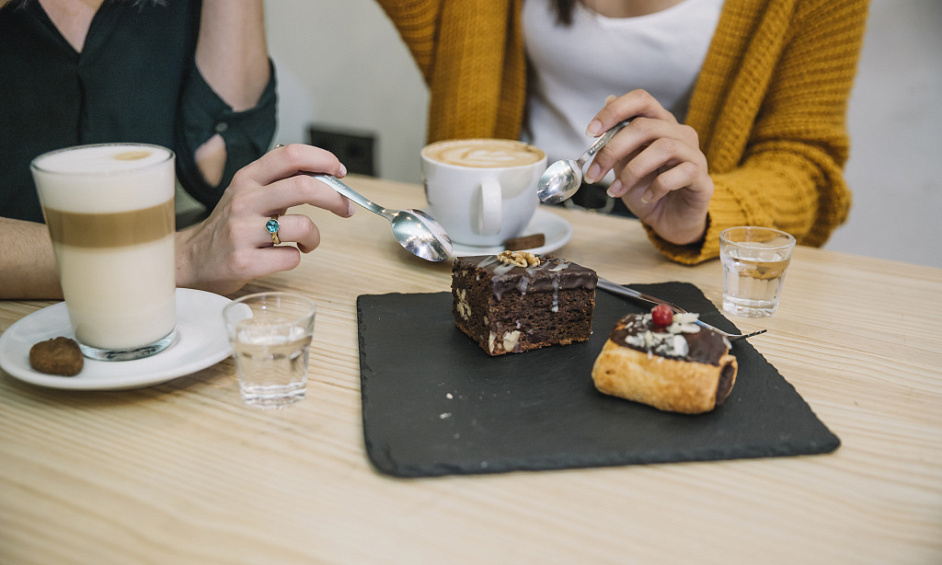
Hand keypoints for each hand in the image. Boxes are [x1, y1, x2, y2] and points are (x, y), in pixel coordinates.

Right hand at [176, 144, 354, 293]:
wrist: (194, 261)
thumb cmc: (233, 226)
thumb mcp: (250, 194)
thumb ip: (282, 182)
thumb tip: (327, 174)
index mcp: (248, 178)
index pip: (290, 155)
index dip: (322, 159)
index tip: (340, 171)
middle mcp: (244, 200)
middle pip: (304, 187)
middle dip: (335, 198)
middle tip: (345, 208)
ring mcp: (241, 231)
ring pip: (303, 226)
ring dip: (315, 237)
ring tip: (307, 242)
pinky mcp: (244, 262)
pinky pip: (292, 257)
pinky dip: (297, 257)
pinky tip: (284, 256)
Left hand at [584, 90, 712, 245]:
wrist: (669, 221)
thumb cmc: (647, 189)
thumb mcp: (624, 164)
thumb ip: (617, 138)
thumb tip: (608, 100)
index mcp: (660, 124)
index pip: (641, 100)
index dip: (615, 111)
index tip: (590, 131)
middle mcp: (679, 134)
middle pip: (645, 126)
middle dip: (614, 149)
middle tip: (594, 173)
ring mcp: (694, 154)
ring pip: (663, 148)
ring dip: (632, 171)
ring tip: (616, 191)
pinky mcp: (702, 178)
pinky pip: (680, 173)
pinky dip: (657, 187)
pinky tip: (647, 198)